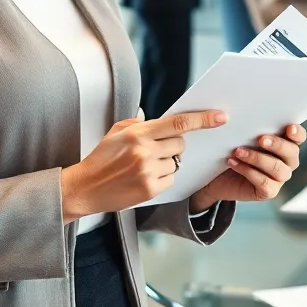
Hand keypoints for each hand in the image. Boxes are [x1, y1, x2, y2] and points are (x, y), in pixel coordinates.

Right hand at [60, 110, 226, 221]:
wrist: (85, 187)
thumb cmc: (101, 158)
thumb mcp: (116, 132)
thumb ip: (140, 123)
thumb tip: (161, 120)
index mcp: (137, 133)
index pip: (178, 123)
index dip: (203, 119)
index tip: (220, 117)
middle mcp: (145, 151)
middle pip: (180, 144)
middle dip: (173, 146)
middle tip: (155, 150)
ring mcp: (148, 171)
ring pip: (176, 163)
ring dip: (166, 163)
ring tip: (143, 167)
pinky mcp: (150, 189)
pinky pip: (170, 179)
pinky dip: (162, 178)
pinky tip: (143, 178)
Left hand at [190, 124, 305, 210]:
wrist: (218, 175)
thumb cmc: (232, 147)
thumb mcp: (241, 134)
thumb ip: (251, 125)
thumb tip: (246, 111)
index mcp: (285, 142)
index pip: (299, 137)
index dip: (297, 133)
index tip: (289, 128)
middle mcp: (287, 161)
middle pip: (292, 152)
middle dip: (277, 145)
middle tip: (260, 138)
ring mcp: (279, 178)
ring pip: (277, 169)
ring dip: (257, 158)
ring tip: (238, 151)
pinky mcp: (269, 191)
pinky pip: (264, 183)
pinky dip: (248, 172)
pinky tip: (233, 163)